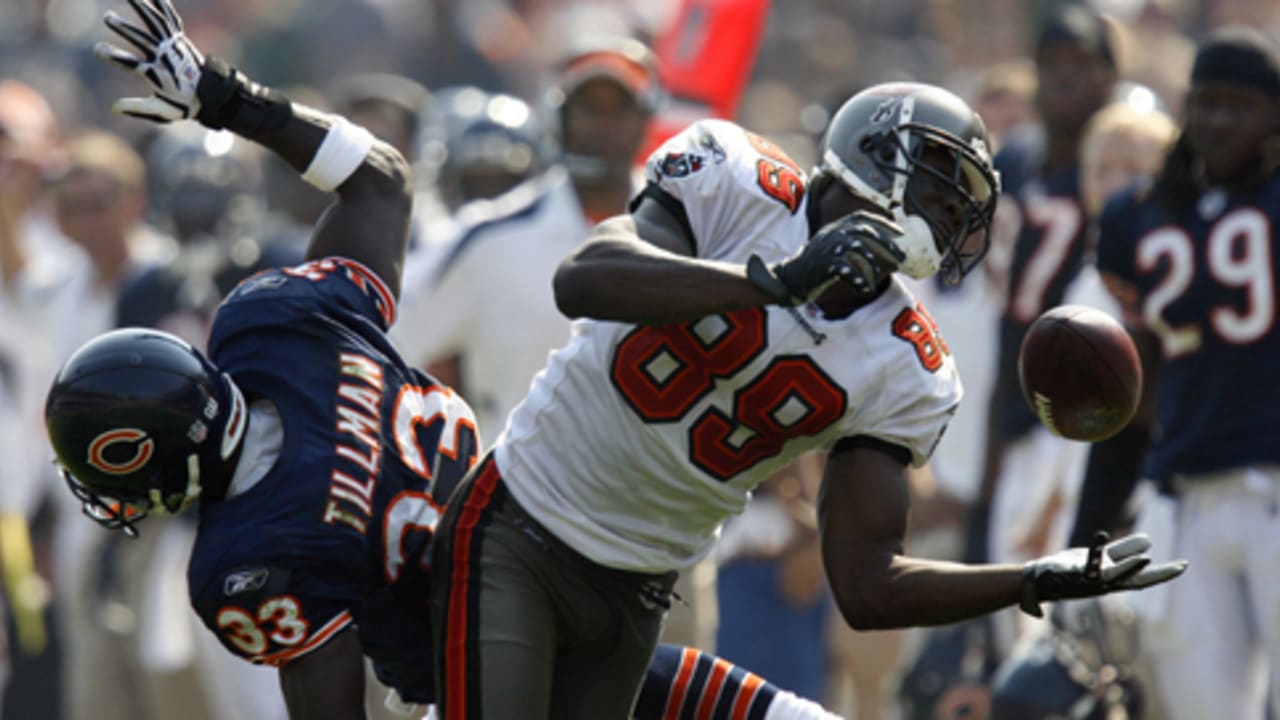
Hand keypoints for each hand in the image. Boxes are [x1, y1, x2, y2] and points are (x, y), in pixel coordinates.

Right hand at [95, 0, 203, 122]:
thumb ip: (137, 108)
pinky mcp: (180, 40)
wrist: (213, 95)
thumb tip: (114, 107)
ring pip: (157, 23)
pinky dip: (162, 6)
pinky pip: (171, 20)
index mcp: (158, 75)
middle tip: (108, 18)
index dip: (115, 57)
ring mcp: (174, 47)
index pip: (133, 65)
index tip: (98, 49)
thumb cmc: (184, 104)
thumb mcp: (161, 111)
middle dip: (126, 29)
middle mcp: (166, 58)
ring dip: (142, 8)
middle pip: (144, 41)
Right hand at [746, 211, 905, 305]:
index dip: (883, 222)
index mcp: (835, 228)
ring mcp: (826, 249)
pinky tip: (864, 287)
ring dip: (871, 259)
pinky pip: (843, 268)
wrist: (789, 278)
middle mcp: (832, 235)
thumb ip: (849, 243)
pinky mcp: (821, 266)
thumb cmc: (814, 266)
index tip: (900, 232)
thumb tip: (878, 248)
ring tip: (880, 272)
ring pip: (855, 246)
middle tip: (902, 256)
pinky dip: (856, 278)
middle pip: (864, 232)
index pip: (862, 218)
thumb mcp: (831, 247)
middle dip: (886, 243)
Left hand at [1020, 531, 1186, 617]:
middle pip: (1137, 581)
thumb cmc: (1076, 570)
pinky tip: (1102, 535)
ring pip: (1114, 576)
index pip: (1145, 578)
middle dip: (1158, 576)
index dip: (1165, 573)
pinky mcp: (1076, 574)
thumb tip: (1150, 542)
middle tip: (1180, 568)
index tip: (1184, 566)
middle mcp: (1108, 584)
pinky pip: (1087, 561)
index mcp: (1116, 579)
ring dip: (1130, 567)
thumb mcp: (1104, 559)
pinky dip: (1095, 549)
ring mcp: (1092, 581)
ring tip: (1147, 558)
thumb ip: (1124, 550)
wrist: (1045, 580)